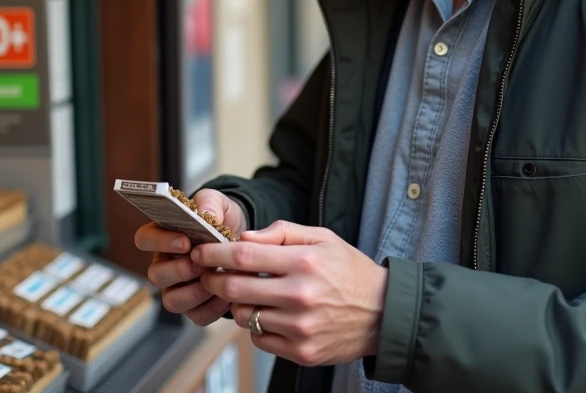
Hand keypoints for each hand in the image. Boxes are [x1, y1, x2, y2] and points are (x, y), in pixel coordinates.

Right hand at [134, 189, 248, 325]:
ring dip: (192, 293)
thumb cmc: (221, 219)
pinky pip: (196, 316)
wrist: (244, 241)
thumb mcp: (218, 203)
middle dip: (178, 270)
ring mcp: (178, 288)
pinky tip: (226, 295)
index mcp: (163, 237)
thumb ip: (209, 203)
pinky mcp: (196, 307)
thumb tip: (205, 214)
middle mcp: (165, 265)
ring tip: (213, 279)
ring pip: (171, 301)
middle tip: (201, 263)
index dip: (160, 242)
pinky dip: (212, 308)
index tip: (185, 241)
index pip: (144, 239)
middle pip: (155, 275)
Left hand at [192, 221, 387, 366]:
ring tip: (249, 294)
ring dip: (238, 304)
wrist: (385, 314)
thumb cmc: (350, 271)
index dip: (214, 253)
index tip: (200, 250)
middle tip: (209, 274)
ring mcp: (300, 327)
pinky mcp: (302, 351)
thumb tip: (244, 238)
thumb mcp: (323, 238)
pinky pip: (260, 339)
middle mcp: (300, 295)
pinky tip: (271, 314)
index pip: (243, 256)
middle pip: (235, 288)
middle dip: (213, 279)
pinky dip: (258, 327)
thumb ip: (282, 233)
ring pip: (244, 316)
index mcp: (304, 262)